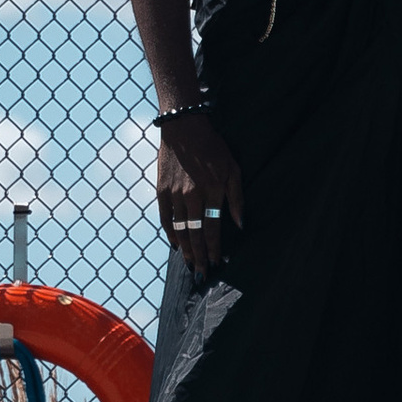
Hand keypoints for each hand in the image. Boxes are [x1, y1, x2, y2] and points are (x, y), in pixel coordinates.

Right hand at [156, 111, 243, 278]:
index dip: (214, 248)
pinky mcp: (161, 191)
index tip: (216, 262)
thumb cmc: (213, 147)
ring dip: (186, 250)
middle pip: (195, 234)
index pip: (212, 228)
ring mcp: (174, 195)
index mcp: (212, 191)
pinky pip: (165, 219)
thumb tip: (240, 224)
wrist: (183, 128)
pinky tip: (176, 244)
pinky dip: (171, 233)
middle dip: (199, 256)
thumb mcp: (232, 169)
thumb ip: (236, 198)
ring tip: (190, 264)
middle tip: (202, 273)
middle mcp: (192, 196)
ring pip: (180, 230)